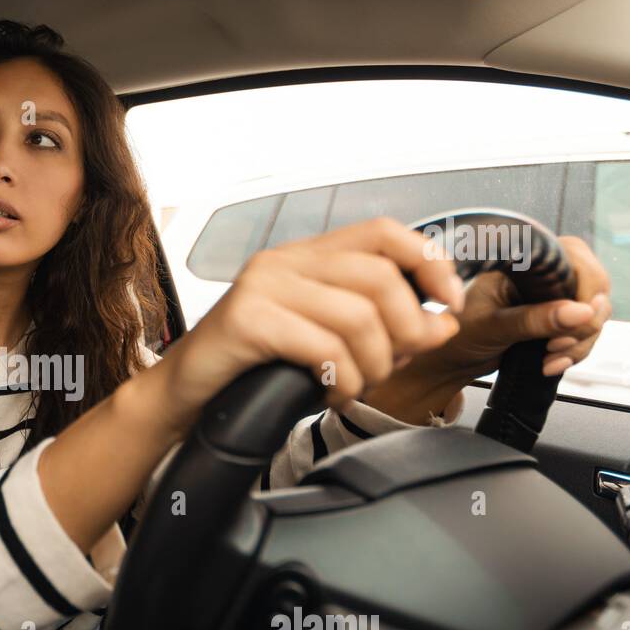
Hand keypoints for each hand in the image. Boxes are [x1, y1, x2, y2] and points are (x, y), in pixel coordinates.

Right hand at [155, 216, 464, 437]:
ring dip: (373, 365)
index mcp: (304, 257)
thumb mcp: (322, 341)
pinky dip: (342, 381)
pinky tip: (329, 395)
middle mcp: (284, 262)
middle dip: (406, 330)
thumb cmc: (249, 368)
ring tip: (356, 386)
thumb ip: (379, 327)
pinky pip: (324, 348)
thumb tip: (440, 323)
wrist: (181, 395)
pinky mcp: (248, 320)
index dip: (429, 263)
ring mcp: (263, 287)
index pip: (384, 234)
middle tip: (394, 366)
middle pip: (380, 278)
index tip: (448, 305)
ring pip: (359, 316)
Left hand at [361, 236, 611, 422]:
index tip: (580, 318)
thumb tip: (581, 312)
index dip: (587, 290)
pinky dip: (574, 351)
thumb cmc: (457, 334)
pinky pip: (583, 334)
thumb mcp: (493, 326)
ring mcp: (551, 298)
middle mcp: (541, 275)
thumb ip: (535, 319)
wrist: (448, 361)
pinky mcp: (554, 322)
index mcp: (523, 262)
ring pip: (593, 315)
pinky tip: (551, 364)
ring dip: (579, 342)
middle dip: (585, 323)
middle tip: (558, 346)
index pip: (577, 260)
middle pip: (594, 288)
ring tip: (550, 359)